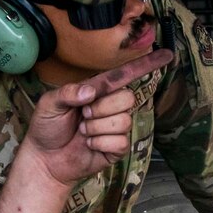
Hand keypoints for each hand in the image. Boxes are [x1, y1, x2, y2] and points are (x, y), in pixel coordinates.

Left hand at [23, 49, 172, 185]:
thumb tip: (91, 91)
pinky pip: (119, 142)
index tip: (167, 55)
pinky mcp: (116, 148)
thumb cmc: (47, 127)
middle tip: (83, 116)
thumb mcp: (49, 103)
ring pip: (123, 121)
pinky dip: (99, 144)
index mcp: (98, 90)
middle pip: (127, 98)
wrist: (44, 158)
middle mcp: (110, 106)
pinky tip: (89, 145)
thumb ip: (68, 92)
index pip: (125, 75)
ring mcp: (115, 127)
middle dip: (101, 109)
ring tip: (83, 132)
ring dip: (97, 128)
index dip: (146, 65)